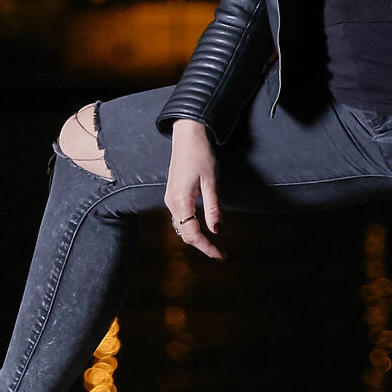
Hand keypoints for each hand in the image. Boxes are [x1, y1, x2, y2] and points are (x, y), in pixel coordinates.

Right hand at [164, 119, 224, 259]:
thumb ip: (213, 208)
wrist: (187, 135)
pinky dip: (192, 227)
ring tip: (215, 243)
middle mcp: (171, 203)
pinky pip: (181, 218)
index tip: (221, 255)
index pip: (192, 234)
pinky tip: (204, 227)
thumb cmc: (201, 155)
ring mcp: (170, 199)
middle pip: (185, 234)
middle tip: (222, 252)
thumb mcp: (211, 182)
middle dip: (203, 245)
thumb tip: (217, 231)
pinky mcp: (172, 195)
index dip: (207, 247)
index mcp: (181, 201)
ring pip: (182, 227)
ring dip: (197, 237)